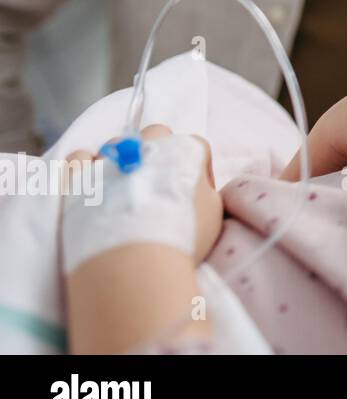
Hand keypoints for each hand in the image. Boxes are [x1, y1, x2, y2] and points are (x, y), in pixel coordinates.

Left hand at [64, 124, 221, 266]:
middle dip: (158, 155)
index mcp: (187, 150)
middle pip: (156, 135)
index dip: (197, 174)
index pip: (196, 148)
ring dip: (121, 162)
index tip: (193, 198)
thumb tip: (195, 188)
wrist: (134, 263)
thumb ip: (206, 190)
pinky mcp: (79, 177)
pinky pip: (79, 158)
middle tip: (158, 188)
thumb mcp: (214, 213)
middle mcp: (149, 145)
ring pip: (117, 145)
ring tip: (122, 193)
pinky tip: (92, 183)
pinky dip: (84, 166)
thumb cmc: (182, 238)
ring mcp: (111, 159)